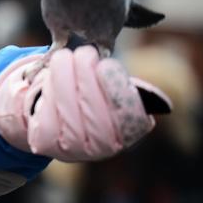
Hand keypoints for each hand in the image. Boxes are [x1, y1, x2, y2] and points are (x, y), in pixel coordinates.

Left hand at [0, 47, 170, 160]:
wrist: (59, 112)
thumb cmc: (94, 94)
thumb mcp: (113, 87)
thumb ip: (126, 87)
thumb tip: (158, 100)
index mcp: (128, 133)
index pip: (129, 116)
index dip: (117, 90)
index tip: (107, 64)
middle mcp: (103, 149)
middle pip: (96, 115)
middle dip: (88, 78)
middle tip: (84, 52)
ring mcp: (72, 150)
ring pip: (69, 114)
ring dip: (65, 79)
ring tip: (65, 57)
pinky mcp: (45, 143)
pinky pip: (46, 117)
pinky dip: (49, 91)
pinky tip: (51, 75)